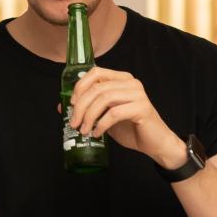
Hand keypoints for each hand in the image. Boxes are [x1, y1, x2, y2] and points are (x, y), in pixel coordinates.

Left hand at [66, 67, 183, 166]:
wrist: (154, 143)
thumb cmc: (131, 128)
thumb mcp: (105, 116)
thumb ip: (89, 108)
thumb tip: (61, 106)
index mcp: (122, 79)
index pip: (96, 72)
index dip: (80, 86)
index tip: (72, 104)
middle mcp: (131, 83)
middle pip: (98, 88)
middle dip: (81, 106)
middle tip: (74, 123)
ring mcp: (138, 94)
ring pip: (104, 98)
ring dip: (90, 116)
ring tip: (84, 130)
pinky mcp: (141, 108)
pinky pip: (114, 113)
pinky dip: (101, 124)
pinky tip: (97, 133)